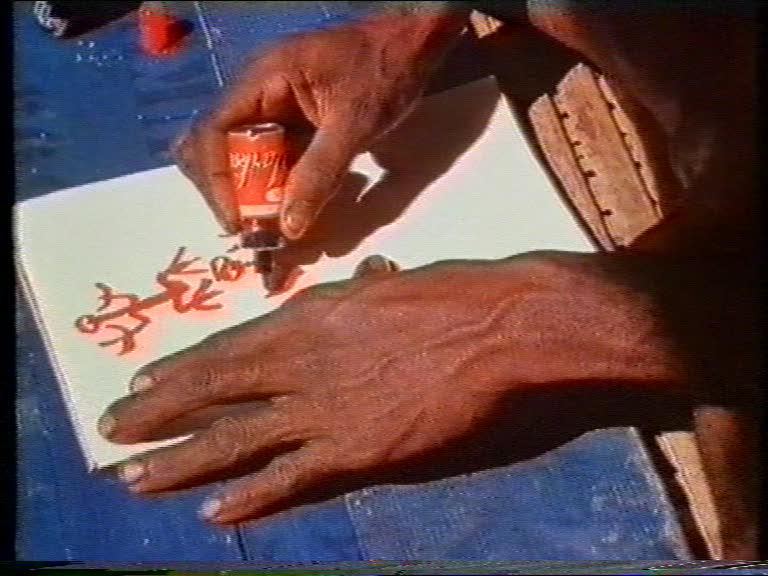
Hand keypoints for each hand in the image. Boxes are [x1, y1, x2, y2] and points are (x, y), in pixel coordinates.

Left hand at [98, 251, 683, 523]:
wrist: (515, 329)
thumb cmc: (465, 297)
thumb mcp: (403, 285)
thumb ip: (369, 296)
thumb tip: (363, 286)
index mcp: (317, 315)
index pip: (233, 347)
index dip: (186, 367)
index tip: (148, 378)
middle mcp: (306, 361)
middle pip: (215, 391)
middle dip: (158, 413)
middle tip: (112, 427)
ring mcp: (327, 409)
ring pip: (235, 441)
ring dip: (180, 462)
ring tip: (133, 477)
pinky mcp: (359, 454)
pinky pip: (291, 481)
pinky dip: (251, 500)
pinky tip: (215, 514)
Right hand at [173, 7, 467, 240]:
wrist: (411, 46)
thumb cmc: (384, 73)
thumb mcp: (354, 126)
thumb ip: (320, 175)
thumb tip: (290, 227)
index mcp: (262, 78)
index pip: (212, 131)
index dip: (216, 180)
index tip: (237, 220)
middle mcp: (255, 89)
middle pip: (212, 143)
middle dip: (225, 188)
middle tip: (249, 226)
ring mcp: (269, 103)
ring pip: (235, 151)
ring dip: (247, 189)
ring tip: (267, 221)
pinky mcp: (286, 117)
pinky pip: (265, 153)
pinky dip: (271, 182)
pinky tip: (287, 203)